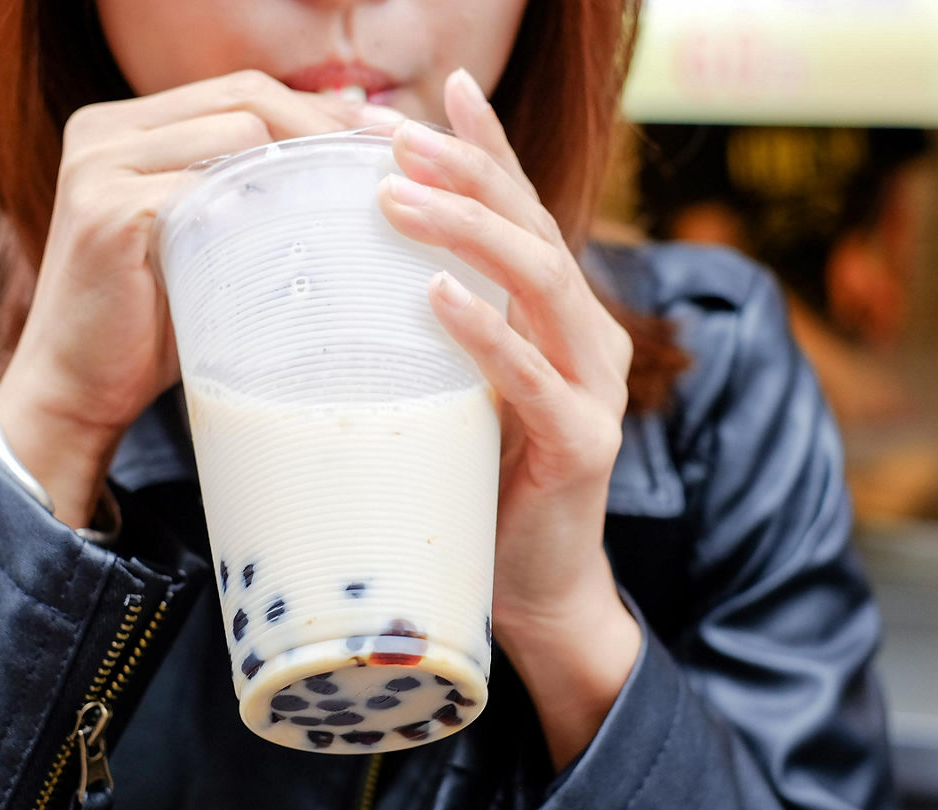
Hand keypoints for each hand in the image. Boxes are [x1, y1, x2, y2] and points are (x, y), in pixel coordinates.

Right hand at [0, 71, 397, 526]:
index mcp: (128, 126)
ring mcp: (99, 165)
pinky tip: (304, 235)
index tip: (380, 143)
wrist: (76, 391)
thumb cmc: (152, 324)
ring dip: (303, 164)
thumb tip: (344, 168)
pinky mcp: (106, 211)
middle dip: (324, 126)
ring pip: (233, 131)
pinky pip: (205, 188)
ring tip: (355, 201)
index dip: (317, 110)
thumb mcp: (204, 242)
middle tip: (385, 167)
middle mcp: (104, 129)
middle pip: (242, 95)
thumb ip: (250, 198)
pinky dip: (260, 207)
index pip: (242, 91)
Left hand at [377, 69, 640, 767]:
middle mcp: (589, 337)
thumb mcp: (456, 393)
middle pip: (533, 229)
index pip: (524, 214)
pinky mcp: (583, 444)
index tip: (434, 92)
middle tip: (392, 134)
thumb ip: (430, 339)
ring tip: (396, 195)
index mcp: (560, 318)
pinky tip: (437, 294)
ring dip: (467, 230)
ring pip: (540, 281)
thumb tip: (342, 283)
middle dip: (465, 171)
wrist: (537, 589)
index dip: (485, 149)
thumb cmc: (487, 486)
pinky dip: (485, 331)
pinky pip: (532, 375)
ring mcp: (595, 388)